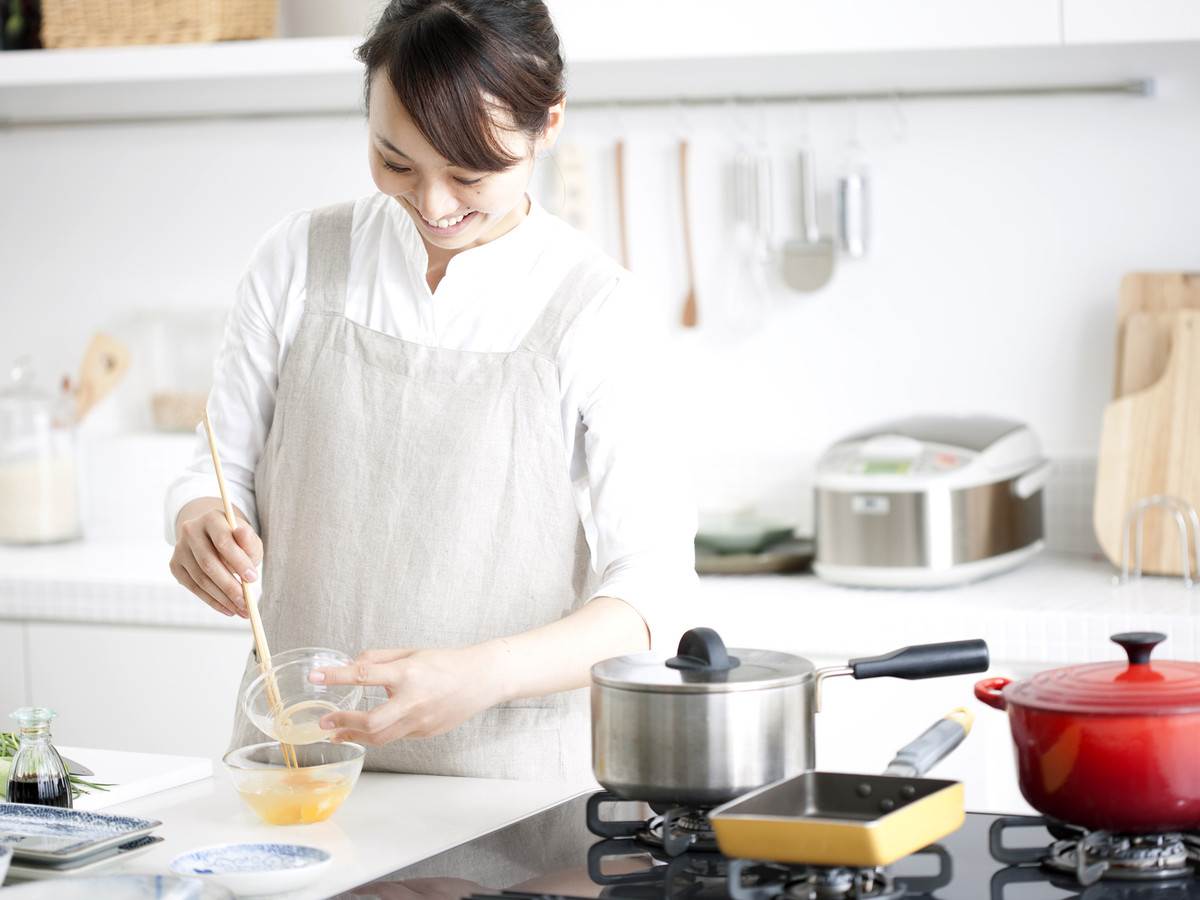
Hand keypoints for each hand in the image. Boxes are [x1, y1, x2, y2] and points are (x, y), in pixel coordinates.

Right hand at [169, 501, 261, 617]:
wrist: (214, 538)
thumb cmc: (237, 541)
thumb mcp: (248, 539)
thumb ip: (248, 540)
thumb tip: (241, 533)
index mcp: (211, 518)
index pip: (223, 540)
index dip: (238, 561)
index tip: (253, 578)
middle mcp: (190, 531)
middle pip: (209, 563)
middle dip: (230, 585)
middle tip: (247, 602)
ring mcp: (179, 549)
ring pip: (201, 579)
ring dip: (223, 598)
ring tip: (242, 610)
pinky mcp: (175, 565)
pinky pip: (194, 588)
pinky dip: (213, 601)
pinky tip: (228, 609)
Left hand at [309, 644, 508, 744]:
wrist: (481, 680)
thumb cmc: (446, 662)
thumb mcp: (411, 652)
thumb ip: (379, 659)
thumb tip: (352, 665)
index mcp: (408, 673)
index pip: (364, 674)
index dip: (336, 676)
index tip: (315, 677)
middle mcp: (413, 700)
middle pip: (371, 722)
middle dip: (343, 723)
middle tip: (324, 722)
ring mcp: (421, 721)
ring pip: (381, 738)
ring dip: (355, 736)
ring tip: (338, 733)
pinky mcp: (426, 733)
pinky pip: (396, 736)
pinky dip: (379, 734)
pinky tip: (369, 730)